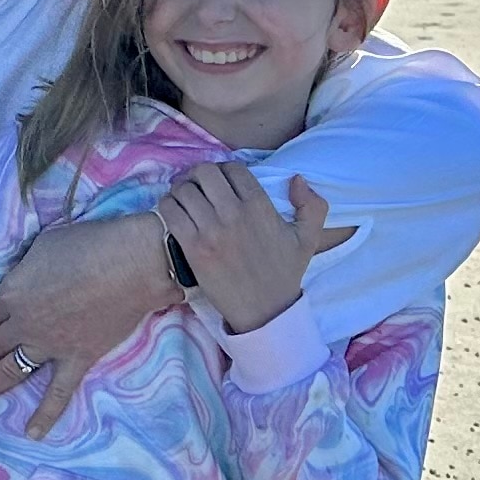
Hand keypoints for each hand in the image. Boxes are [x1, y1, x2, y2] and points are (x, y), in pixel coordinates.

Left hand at [0, 213, 167, 438]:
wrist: (131, 266)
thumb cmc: (89, 245)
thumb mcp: (46, 246)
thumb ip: (29, 269)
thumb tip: (30, 279)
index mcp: (11, 293)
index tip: (3, 313)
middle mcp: (22, 324)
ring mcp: (48, 346)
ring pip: (12, 369)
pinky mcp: (76, 361)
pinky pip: (57, 394)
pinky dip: (45, 415)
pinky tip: (32, 433)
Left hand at [156, 163, 353, 333]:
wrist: (265, 311)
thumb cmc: (284, 274)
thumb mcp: (308, 238)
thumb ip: (312, 205)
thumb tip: (296, 179)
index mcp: (260, 206)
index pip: (232, 168)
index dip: (223, 170)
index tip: (218, 181)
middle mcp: (234, 213)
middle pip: (204, 172)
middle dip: (197, 175)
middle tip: (196, 186)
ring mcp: (211, 230)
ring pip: (184, 189)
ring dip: (180, 189)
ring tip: (183, 199)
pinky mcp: (192, 247)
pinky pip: (170, 212)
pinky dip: (167, 206)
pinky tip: (174, 213)